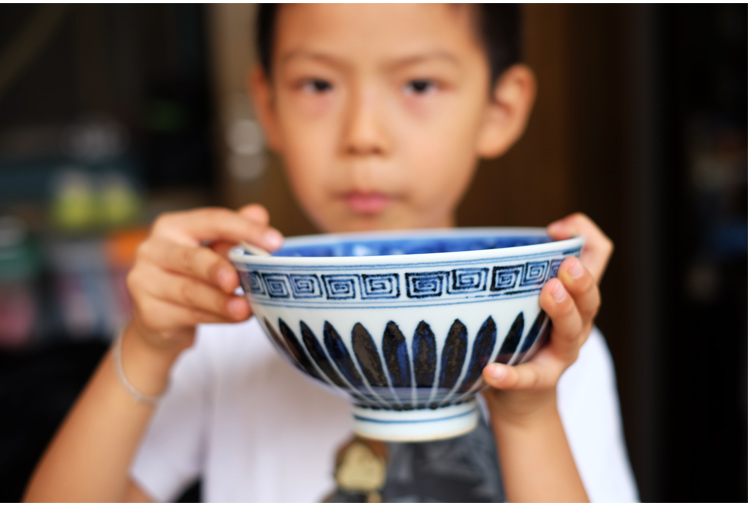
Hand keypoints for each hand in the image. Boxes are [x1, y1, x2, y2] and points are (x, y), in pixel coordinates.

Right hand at [125, 204, 282, 355]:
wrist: (158, 318)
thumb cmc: (191, 276)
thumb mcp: (213, 251)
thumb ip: (234, 234)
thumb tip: (259, 213)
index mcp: (172, 226)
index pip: (212, 221)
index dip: (245, 229)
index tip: (276, 242)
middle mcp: (152, 249)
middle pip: (192, 258)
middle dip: (218, 269)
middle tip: (240, 280)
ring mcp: (145, 281)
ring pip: (190, 291)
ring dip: (221, 301)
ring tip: (245, 309)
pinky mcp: (148, 312)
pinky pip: (188, 314)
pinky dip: (216, 317)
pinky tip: (234, 318)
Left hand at [481, 213, 612, 423]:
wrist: (521, 400)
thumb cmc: (521, 338)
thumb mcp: (526, 300)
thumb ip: (519, 270)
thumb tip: (485, 235)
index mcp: (575, 297)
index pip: (597, 258)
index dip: (586, 236)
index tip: (556, 229)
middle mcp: (577, 324)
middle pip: (591, 298)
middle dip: (580, 279)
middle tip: (566, 265)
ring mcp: (561, 354)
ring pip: (572, 331)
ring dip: (562, 310)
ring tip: (549, 293)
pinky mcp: (538, 382)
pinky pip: (526, 377)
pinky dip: (509, 374)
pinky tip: (491, 371)